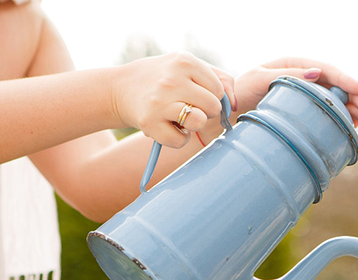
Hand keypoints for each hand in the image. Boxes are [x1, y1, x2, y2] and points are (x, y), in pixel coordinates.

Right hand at [112, 51, 235, 147]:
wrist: (122, 89)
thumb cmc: (165, 79)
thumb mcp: (190, 68)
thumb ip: (221, 79)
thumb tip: (235, 105)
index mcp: (185, 61)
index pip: (219, 90)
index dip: (211, 96)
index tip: (196, 94)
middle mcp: (172, 80)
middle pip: (213, 107)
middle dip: (205, 111)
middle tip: (189, 106)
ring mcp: (159, 102)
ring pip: (199, 122)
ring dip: (194, 124)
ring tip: (181, 117)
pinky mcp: (149, 123)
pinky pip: (181, 140)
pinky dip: (178, 138)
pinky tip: (168, 126)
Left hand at [233, 58, 357, 125]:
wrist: (230, 107)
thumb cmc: (242, 90)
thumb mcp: (260, 79)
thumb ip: (287, 75)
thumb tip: (316, 72)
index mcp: (295, 65)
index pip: (327, 70)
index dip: (346, 80)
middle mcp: (303, 77)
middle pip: (335, 86)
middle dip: (355, 98)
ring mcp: (305, 94)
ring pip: (334, 99)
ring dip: (352, 109)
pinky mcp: (303, 109)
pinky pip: (326, 111)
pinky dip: (340, 118)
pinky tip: (352, 125)